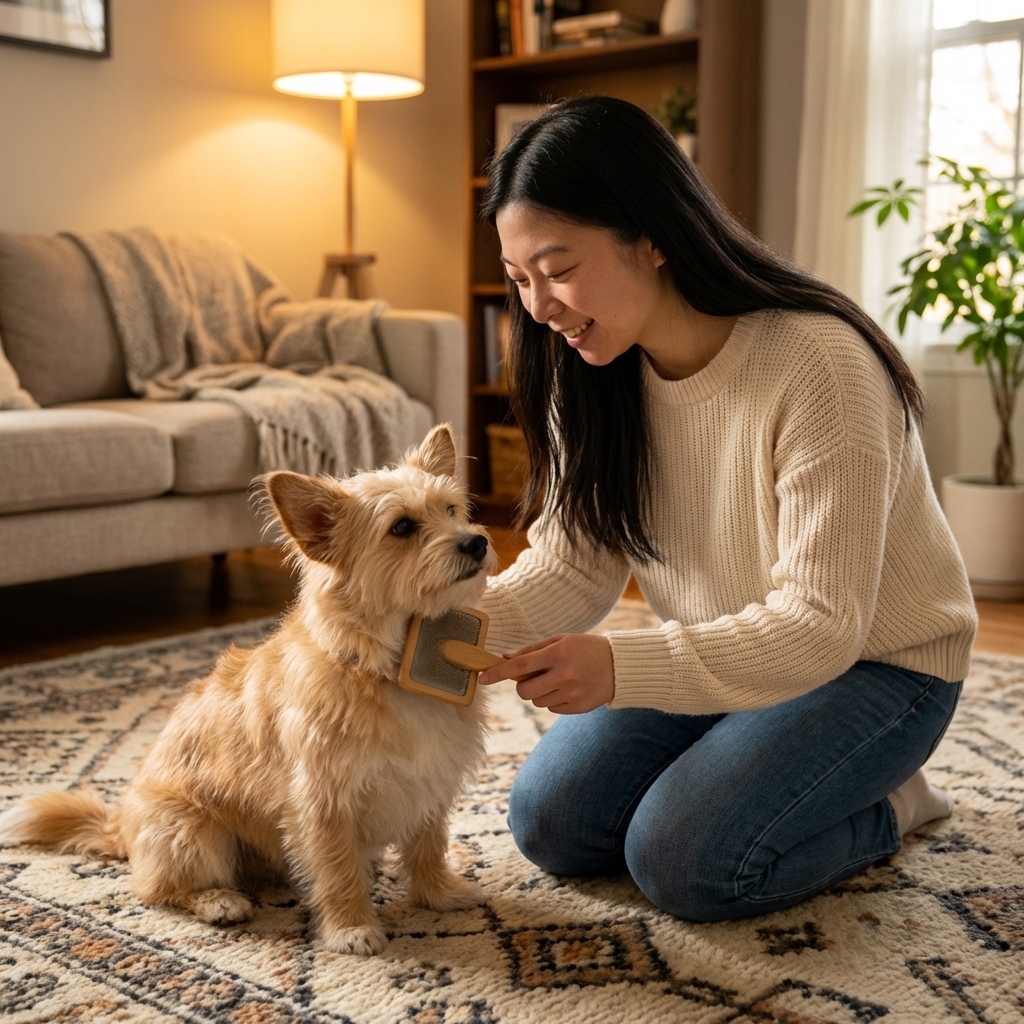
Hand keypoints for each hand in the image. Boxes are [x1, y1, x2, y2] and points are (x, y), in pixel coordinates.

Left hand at [477, 633, 613, 713]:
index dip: (498, 673)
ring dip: (540, 693)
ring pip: (537, 702)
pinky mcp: (578, 707)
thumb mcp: (561, 641)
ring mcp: (572, 693)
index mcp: (558, 654)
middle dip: (523, 686)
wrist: (620, 665)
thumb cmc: (585, 648)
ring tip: (558, 680)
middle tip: (534, 677)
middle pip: (524, 691)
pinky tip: (569, 689)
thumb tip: (505, 658)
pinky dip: (554, 700)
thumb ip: (532, 650)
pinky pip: (552, 709)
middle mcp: (564, 675)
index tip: (482, 678)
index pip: (520, 666)